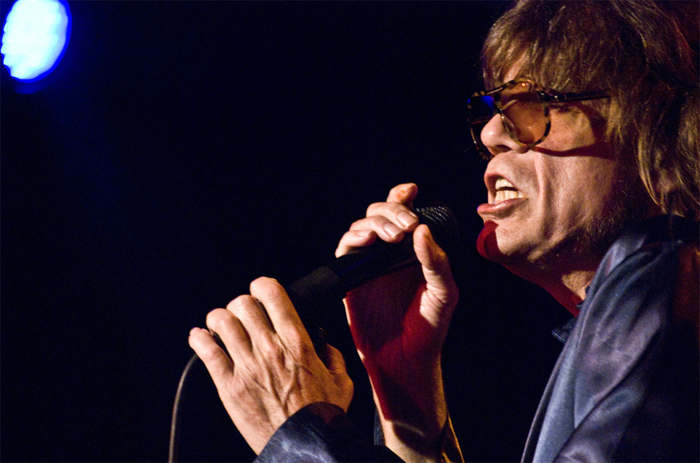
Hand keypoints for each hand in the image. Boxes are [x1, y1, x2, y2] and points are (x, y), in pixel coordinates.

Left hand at [189, 277, 353, 453]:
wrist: (304, 446)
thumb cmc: (321, 416)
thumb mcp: (341, 380)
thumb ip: (331, 355)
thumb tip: (323, 343)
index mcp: (297, 342)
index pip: (272, 294)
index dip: (263, 286)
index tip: (261, 290)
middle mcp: (269, 348)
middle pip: (243, 304)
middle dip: (241, 303)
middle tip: (243, 312)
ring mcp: (246, 366)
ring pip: (221, 322)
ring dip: (219, 318)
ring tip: (221, 324)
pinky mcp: (229, 386)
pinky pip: (206, 352)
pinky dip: (199, 340)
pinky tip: (200, 338)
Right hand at [336, 183, 458, 460]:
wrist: (404, 360)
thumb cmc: (429, 328)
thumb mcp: (444, 294)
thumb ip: (436, 262)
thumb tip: (421, 230)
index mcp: (413, 250)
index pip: (405, 213)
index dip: (403, 196)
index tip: (411, 191)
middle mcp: (389, 252)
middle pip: (380, 212)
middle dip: (391, 211)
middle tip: (405, 227)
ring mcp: (368, 263)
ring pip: (363, 226)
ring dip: (376, 223)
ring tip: (390, 237)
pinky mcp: (350, 277)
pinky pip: (346, 248)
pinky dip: (354, 238)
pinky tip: (367, 242)